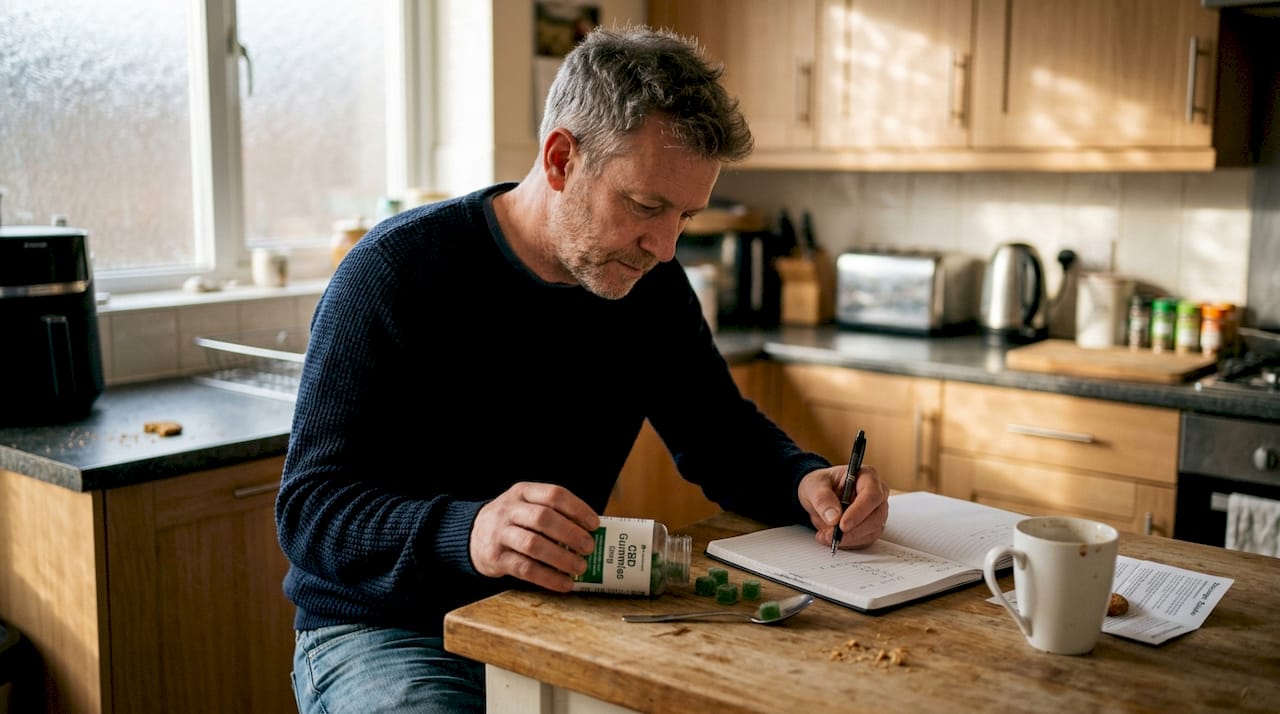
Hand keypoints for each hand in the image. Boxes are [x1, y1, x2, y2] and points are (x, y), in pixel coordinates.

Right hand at [470, 482, 599, 591]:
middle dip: (571, 533)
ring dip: (561, 558)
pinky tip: (564, 584)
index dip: (578, 509)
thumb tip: (592, 533)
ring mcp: (499, 533)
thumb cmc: (512, 521)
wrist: (471, 535)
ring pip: (533, 544)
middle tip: (589, 547)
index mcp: (522, 492)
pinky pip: (525, 569)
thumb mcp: (526, 506)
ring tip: (580, 567)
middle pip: (543, 518)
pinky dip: (548, 578)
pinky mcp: (495, 558)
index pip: (554, 494)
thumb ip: (553, 514)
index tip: (595, 524)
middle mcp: (509, 510)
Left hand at [798, 463, 888, 549]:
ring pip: (872, 531)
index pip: (871, 495)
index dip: (858, 512)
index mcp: (867, 476)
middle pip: (876, 517)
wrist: (818, 496)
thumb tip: (833, 517)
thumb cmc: (820, 485)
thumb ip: (822, 499)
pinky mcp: (872, 527)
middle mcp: (877, 494)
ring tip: (825, 536)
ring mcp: (877, 511)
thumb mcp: (814, 486)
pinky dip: (848, 543)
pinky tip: (832, 539)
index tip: (842, 525)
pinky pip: (866, 540)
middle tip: (830, 535)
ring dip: (849, 539)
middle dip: (852, 531)